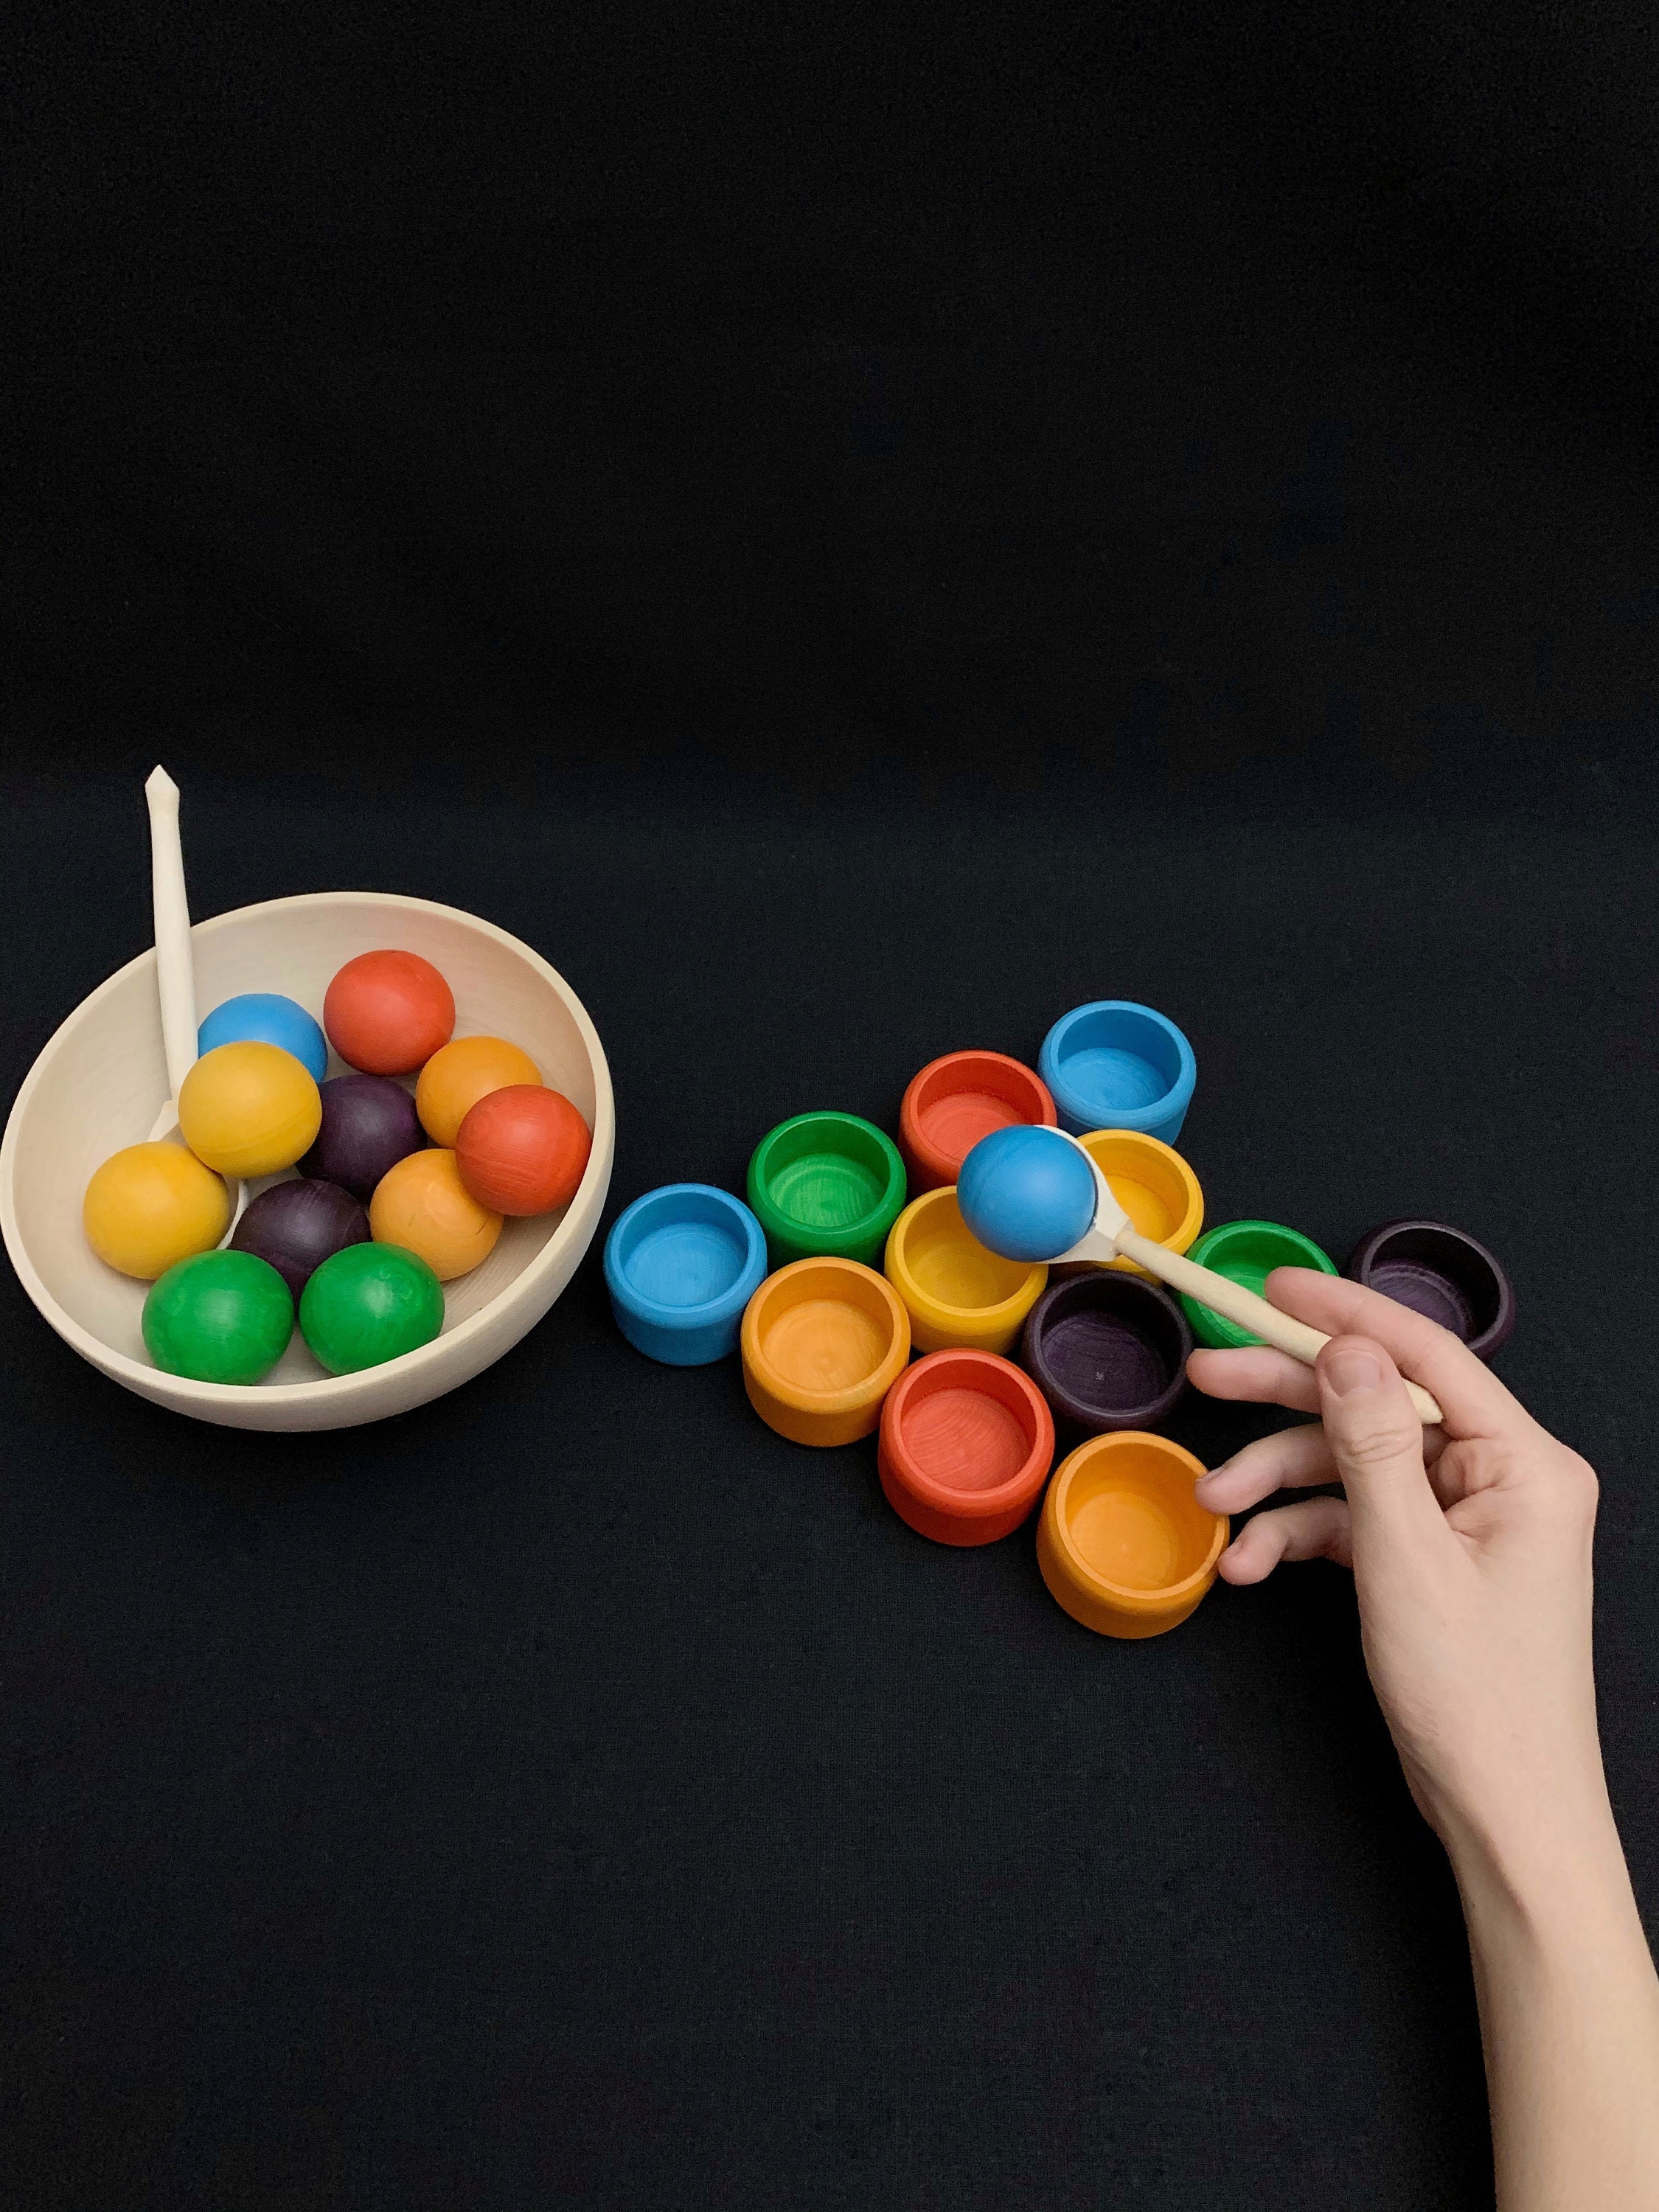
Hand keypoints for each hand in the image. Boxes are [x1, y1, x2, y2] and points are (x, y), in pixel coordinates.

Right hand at [1187, 1272, 1603, 1878]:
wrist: (1506, 1815)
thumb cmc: (1478, 1700)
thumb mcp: (1405, 1557)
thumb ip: (1372, 1441)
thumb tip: (1346, 1347)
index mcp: (1524, 1463)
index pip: (1424, 1355)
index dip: (1341, 1314)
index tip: (1270, 1289)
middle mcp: (1502, 1479)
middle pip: (1377, 1404)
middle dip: (1286, 1399)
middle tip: (1207, 1377)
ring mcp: (1467, 1520)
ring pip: (1353, 1463)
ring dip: (1277, 1484)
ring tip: (1213, 1508)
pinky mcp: (1435, 1559)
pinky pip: (1355, 1519)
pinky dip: (1297, 1535)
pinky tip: (1249, 1565)